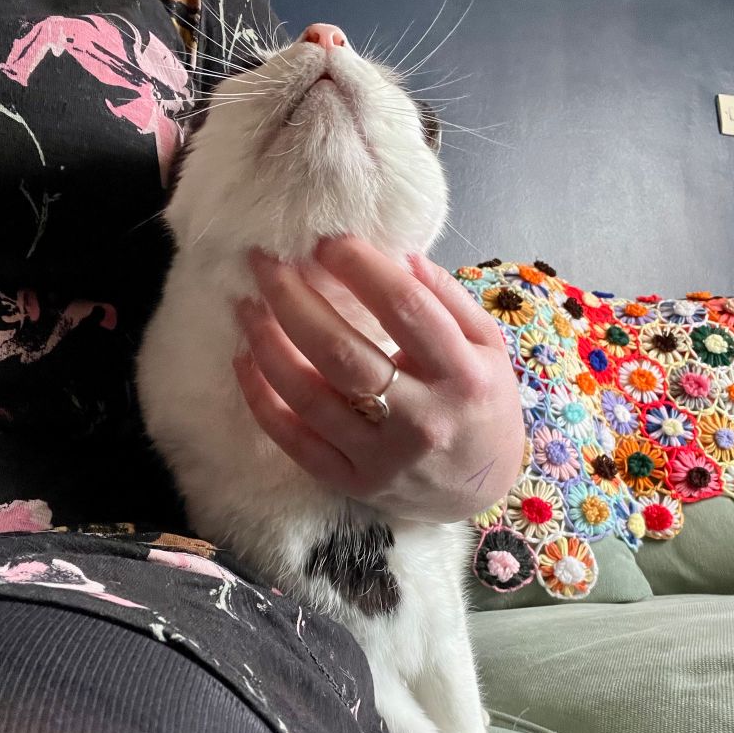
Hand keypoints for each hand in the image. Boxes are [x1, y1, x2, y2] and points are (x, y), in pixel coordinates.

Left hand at [234, 236, 524, 522]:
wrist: (484, 491)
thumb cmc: (482, 406)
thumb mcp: (489, 346)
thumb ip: (448, 298)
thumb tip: (399, 253)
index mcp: (462, 376)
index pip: (405, 309)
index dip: (359, 267)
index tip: (326, 241)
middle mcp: (421, 420)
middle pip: (342, 352)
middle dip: (294, 300)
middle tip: (265, 263)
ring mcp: (383, 458)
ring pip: (309, 396)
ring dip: (267, 344)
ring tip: (247, 306)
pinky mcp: (353, 482)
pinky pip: (294, 441)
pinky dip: (261, 399)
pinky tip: (245, 361)